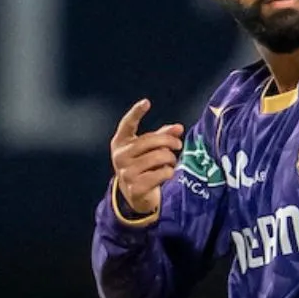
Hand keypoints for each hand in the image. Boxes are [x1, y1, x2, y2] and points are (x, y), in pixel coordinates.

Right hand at [111, 98, 183, 214]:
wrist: (134, 195)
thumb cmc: (144, 166)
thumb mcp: (149, 149)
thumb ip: (163, 136)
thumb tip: (179, 127)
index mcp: (120, 143)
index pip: (127, 124)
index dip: (136, 112)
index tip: (146, 102)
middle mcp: (120, 156)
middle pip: (151, 140)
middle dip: (170, 142)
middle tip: (178, 145)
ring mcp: (126, 172)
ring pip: (159, 157)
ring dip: (170, 159)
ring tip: (171, 161)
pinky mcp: (135, 187)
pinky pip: (162, 173)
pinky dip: (168, 172)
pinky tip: (166, 174)